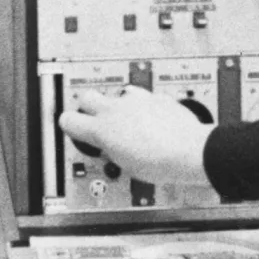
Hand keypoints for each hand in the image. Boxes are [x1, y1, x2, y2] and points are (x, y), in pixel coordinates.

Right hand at [59, 84, 213, 187]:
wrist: (189, 152)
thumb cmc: (160, 163)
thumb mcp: (125, 165)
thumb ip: (111, 150)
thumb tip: (109, 146)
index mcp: (102, 129)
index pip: (69, 119)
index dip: (69, 124)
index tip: (74, 128)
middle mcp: (116, 109)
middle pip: (87, 96)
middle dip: (89, 107)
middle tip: (97, 120)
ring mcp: (138, 100)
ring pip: (119, 93)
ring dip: (120, 105)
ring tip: (130, 121)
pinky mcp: (157, 98)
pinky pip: (144, 98)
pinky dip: (145, 107)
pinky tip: (152, 120)